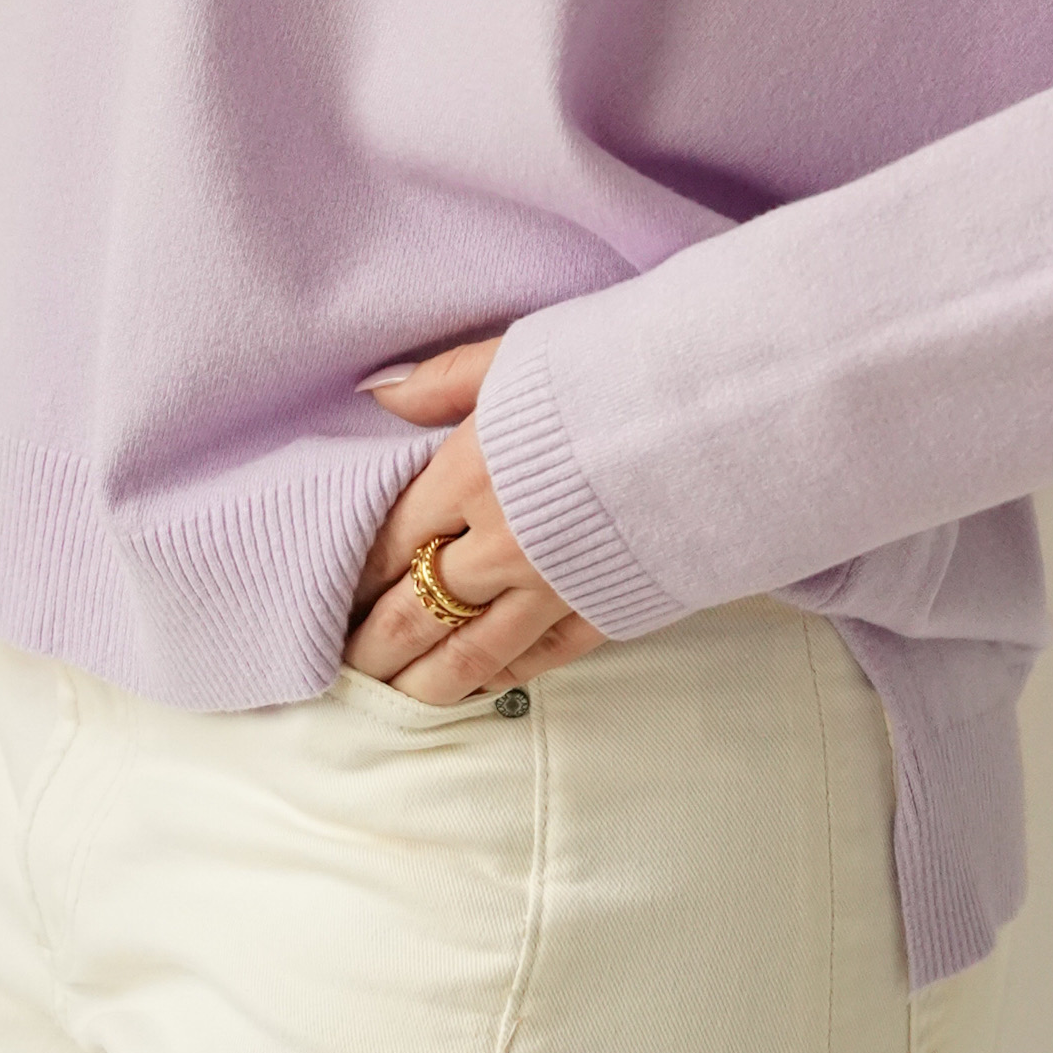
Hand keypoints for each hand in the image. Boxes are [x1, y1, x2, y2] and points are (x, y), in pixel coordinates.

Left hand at [344, 337, 612, 703]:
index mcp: (472, 474)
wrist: (724, 412)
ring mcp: (554, 586)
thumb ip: (444, 380)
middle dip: (370, 646)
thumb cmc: (620, 368)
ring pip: (467, 653)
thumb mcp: (521, 354)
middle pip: (414, 610)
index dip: (354, 577)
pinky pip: (537, 659)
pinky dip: (497, 677)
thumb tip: (377, 393)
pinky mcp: (605, 611)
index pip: (391, 541)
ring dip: (419, 681)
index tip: (328, 598)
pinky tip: (473, 686)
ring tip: (388, 698)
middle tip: (338, 669)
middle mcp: (502, 543)